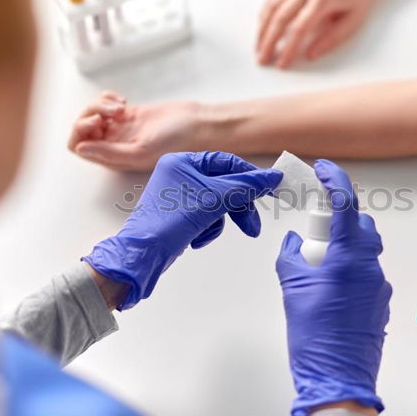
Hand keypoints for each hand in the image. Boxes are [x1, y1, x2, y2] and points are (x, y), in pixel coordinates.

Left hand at [68, 91, 204, 170]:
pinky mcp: (129, 114)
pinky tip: (123, 101)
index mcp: (114, 159)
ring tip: (121, 106)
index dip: (81, 132)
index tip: (100, 123)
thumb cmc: (177, 143)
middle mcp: (114, 145)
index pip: (78, 146)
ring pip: (93, 113)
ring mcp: (121, 129)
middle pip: (82, 128)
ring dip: (101, 104)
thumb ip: (109, 153)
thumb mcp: (141, 151)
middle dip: (90, 114)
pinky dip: (108, 98)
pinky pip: (104, 104)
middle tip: (111, 113)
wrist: (198, 125)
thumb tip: (79, 148)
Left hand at [84, 151, 282, 309]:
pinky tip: (196, 239)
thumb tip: (272, 177)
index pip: (226, 162)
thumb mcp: (215, 199)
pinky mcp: (179, 215)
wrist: (144, 254)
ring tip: (207, 233)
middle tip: (252, 225)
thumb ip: (245, 186)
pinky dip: (206, 229)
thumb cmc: (171, 221)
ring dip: (218, 221)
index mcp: (182, 161)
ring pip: (217, 204)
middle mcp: (179, 174)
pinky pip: (206, 217)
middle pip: (224, 185)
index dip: (249, 176)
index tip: (270, 188)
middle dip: (237, 207)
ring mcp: (178, 196)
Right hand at [257, 0, 380, 67]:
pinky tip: (262, 31)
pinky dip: (264, 16)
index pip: (299, 28)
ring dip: (262, 30)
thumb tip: (310, 55)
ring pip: (272, 7)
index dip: (288, 49)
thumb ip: (330, 40)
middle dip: (268, 41)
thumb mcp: (352, 23)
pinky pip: (273, 0)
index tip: (282, 64)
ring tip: (258, 49)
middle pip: (280, 17)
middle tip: (262, 59)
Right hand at [275, 159, 390, 415]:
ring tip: (320, 266)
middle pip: (362, 225)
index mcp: (349, 258)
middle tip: (316, 231)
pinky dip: (350, 270)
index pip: (346, 205)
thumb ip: (292, 256)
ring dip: (346, 246)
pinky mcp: (380, 302)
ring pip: (366, 250)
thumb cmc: (315, 338)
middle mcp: (370, 267)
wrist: (338, 378)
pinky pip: (367, 273)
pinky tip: (330, 290)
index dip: (336, 180)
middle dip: (341, 219)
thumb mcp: (293, 288)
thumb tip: (296, 243)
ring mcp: (379, 286)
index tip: (325, 168)